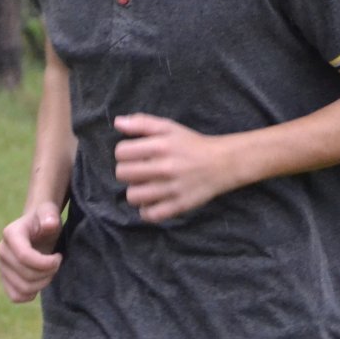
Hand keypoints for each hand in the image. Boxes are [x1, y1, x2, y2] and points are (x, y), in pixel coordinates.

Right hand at [0, 202, 62, 302]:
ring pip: (23, 288)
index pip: (24, 257)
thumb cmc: (45, 221)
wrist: (37, 229)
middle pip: (26, 275)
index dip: (46, 263)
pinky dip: (31, 294)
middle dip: (48, 273)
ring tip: (50, 272)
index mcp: (10, 233)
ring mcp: (1, 266)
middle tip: (57, 263)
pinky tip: (40, 281)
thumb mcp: (50, 214)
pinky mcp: (4, 279)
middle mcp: (2, 250)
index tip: (59, 256)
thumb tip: (49, 223)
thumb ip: (50, 215)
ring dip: (42, 284)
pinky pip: (16, 296)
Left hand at [113, 113, 236, 222]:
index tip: (133, 155)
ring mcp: (172, 189)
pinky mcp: (179, 206)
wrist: (222, 163)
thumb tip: (117, 123)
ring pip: (132, 196)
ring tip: (144, 186)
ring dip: (135, 191)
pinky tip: (151, 201)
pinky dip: (147, 210)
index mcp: (161, 146)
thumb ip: (142, 123)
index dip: (123, 153)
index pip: (121, 152)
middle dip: (126, 171)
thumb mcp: (168, 127)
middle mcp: (165, 167)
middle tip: (138, 171)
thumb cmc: (191, 144)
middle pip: (122, 174)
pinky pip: (150, 215)